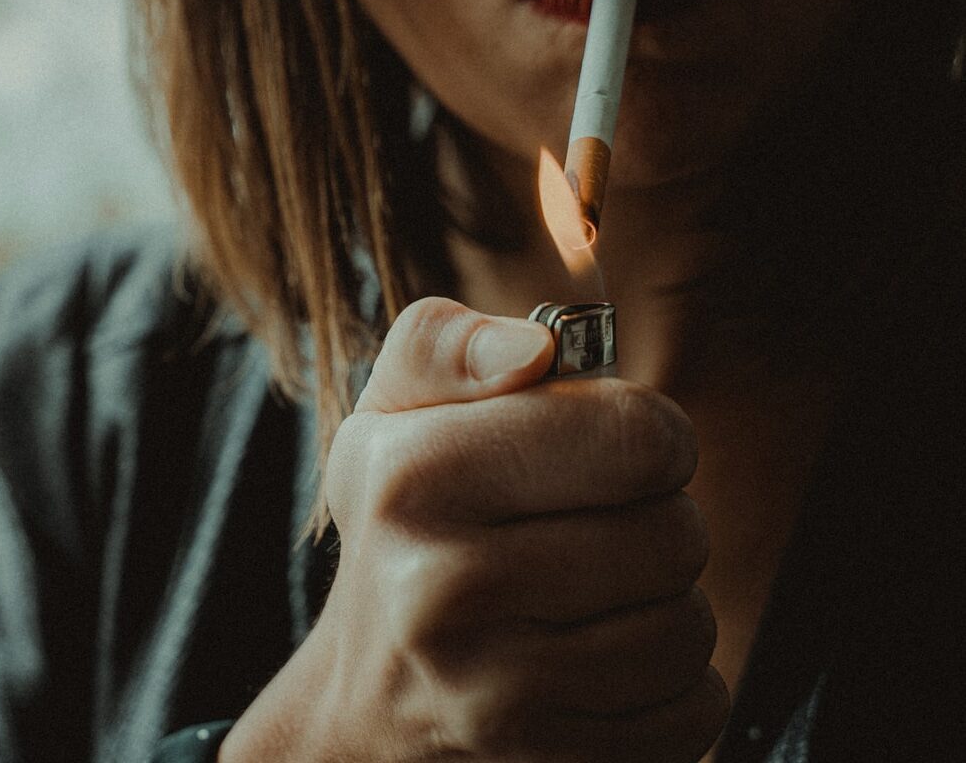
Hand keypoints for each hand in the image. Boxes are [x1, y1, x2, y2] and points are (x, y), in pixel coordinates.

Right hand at [220, 297, 727, 761]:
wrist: (365, 706)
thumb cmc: (403, 531)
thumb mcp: (392, 417)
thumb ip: (449, 345)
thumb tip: (536, 347)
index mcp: (411, 478)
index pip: (636, 437)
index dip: (652, 433)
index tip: (618, 448)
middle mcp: (438, 588)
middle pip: (676, 534)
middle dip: (657, 521)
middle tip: (596, 530)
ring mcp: (491, 694)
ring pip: (691, 627)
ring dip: (666, 607)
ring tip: (596, 600)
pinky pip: (695, 714)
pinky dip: (671, 688)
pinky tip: (602, 667)